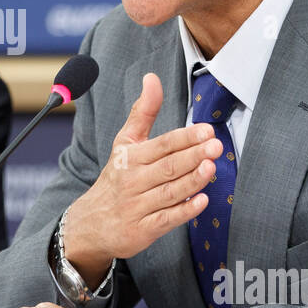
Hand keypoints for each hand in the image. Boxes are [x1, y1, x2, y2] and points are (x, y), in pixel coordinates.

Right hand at [64, 72, 221, 283]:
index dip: (184, 137)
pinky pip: (165, 220)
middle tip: (215, 146)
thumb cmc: (117, 177)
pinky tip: (202, 201)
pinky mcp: (142, 229)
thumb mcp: (125, 143)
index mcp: (130, 157)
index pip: (161, 145)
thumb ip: (143, 111)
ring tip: (212, 168)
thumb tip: (152, 78)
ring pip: (168, 192)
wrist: (91, 222)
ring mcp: (137, 206)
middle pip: (167, 167)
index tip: (207, 130)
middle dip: (192, 156)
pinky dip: (183, 211)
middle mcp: (133, 180)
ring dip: (191, 181)